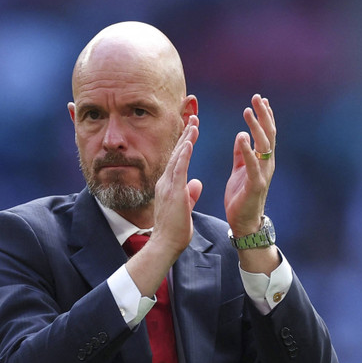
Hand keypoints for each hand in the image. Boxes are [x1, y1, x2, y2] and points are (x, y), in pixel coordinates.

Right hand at [150, 115, 201, 258]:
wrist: (164, 244)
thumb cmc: (174, 231)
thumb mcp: (185, 208)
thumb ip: (190, 194)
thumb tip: (197, 183)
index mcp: (169, 186)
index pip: (178, 160)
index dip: (185, 144)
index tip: (192, 130)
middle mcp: (166, 182)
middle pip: (177, 154)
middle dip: (186, 135)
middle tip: (193, 118)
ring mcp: (168, 186)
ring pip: (178, 157)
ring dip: (186, 139)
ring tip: (194, 123)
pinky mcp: (173, 192)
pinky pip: (179, 169)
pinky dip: (184, 154)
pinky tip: (189, 141)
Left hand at [225, 94, 275, 235]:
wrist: (243, 222)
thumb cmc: (241, 196)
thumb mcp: (239, 170)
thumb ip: (240, 153)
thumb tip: (241, 134)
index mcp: (262, 160)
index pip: (266, 133)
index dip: (265, 116)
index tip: (261, 100)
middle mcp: (267, 164)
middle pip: (268, 135)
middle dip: (263, 115)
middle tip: (257, 98)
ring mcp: (263, 173)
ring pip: (263, 146)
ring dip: (256, 127)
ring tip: (247, 111)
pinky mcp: (255, 184)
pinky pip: (252, 164)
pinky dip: (247, 150)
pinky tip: (242, 136)